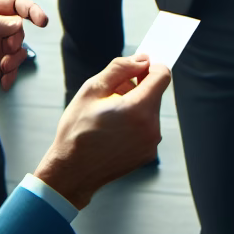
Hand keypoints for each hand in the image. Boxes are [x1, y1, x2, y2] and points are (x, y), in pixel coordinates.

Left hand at [0, 0, 48, 104]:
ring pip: (17, 50)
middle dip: (17, 40)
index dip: (31, 10)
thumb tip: (19, 23)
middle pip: (18, 29)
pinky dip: (12, 75)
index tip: (42, 22)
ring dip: (16, 60)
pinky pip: (10, 70)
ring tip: (3, 69)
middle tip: (6, 51)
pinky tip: (5, 83)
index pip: (14, 5)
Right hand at [33, 55, 170, 209]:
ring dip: (136, 104)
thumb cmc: (77, 131)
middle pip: (155, 92)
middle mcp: (151, 127)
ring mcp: (151, 143)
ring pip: (150, 109)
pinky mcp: (147, 154)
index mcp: (139, 109)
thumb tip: (143, 59)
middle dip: (137, 87)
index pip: (163, 75)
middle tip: (112, 93)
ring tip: (109, 113)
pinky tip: (114, 128)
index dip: (151, 66)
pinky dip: (136, 122)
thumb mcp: (92, 90)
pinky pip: (147, 127)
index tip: (138, 67)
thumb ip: (121, 68)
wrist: (71, 174)